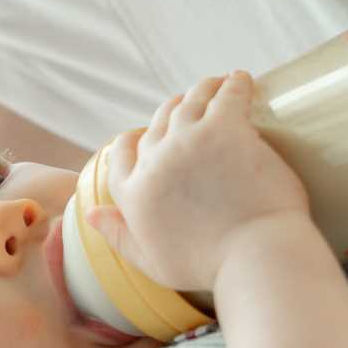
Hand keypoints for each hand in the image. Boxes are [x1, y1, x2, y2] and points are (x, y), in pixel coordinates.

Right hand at [84, 70, 310, 290]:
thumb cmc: (211, 267)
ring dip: (203, 89)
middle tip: (190, 105)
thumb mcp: (153, 263)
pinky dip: (234, 83)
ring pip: (190, 101)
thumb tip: (90, 215)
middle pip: (158, 123)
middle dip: (171, 110)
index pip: (122, 155)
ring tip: (217, 85)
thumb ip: (119, 237)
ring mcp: (188, 140)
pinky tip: (240, 79)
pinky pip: (227, 94)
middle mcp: (153, 162)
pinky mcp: (225, 128)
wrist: (256, 258)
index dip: (134, 140)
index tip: (146, 134)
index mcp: (134, 194)